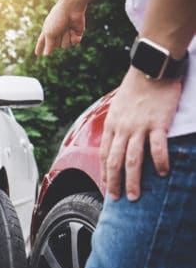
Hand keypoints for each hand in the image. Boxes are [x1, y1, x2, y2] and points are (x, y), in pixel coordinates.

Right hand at [35, 0, 85, 55]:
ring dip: (66, 38)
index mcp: (47, 31)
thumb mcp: (49, 33)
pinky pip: (74, 43)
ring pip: (66, 46)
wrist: (72, 8)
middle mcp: (56, 33)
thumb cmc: (58, 19)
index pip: (42, 41)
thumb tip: (46, 54)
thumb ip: (48, 45)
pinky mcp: (76, 33)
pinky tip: (73, 31)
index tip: (37, 54)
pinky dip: (74, 38)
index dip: (40, 47)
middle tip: (60, 28)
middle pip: (56, 46)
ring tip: (67, 28)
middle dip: (58, 39)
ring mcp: (66, 34)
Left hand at [100, 67, 181, 200]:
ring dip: (133, 181)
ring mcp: (139, 126)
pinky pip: (157, 147)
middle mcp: (122, 128)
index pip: (103, 154)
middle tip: (117, 200)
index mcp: (111, 125)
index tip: (105, 187)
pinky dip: (160, 162)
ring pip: (132, 160)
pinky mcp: (157, 123)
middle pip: (114, 162)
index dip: (104, 173)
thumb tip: (118, 141)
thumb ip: (118, 124)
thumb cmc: (137, 87)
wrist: (152, 67)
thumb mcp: (119, 106)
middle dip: (114, 183)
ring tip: (135, 197)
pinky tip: (163, 174)